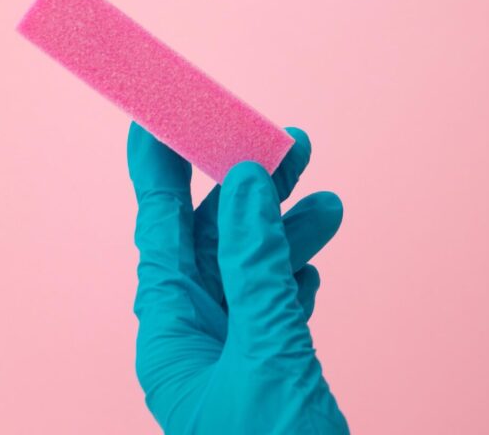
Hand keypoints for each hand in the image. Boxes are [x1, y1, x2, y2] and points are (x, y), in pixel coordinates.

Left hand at [127, 123, 348, 434]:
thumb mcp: (265, 350)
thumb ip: (256, 266)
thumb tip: (248, 183)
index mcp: (172, 332)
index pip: (160, 228)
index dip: (160, 168)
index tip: (161, 113)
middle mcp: (195, 337)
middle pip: (214, 239)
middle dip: (251, 189)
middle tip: (289, 142)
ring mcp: (229, 356)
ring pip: (252, 272)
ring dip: (288, 235)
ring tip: (329, 203)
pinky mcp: (265, 374)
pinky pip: (270, 308)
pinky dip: (292, 280)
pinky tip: (311, 268)